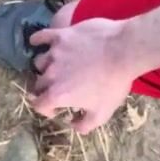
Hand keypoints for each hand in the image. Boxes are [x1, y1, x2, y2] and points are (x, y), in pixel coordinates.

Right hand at [30, 18, 132, 133]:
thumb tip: (72, 125)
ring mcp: (54, 53)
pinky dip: (37, 40)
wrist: (124, 51)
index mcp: (57, 95)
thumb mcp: (102, 114)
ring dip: (45, 68)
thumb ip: (84, 125)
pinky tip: (36, 41)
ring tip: (55, 68)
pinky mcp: (61, 35)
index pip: (38, 105)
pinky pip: (42, 36)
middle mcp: (50, 74)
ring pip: (40, 62)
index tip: (55, 109)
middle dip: (46, 90)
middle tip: (58, 89)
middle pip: (38, 84)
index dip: (45, 110)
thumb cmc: (113, 85)